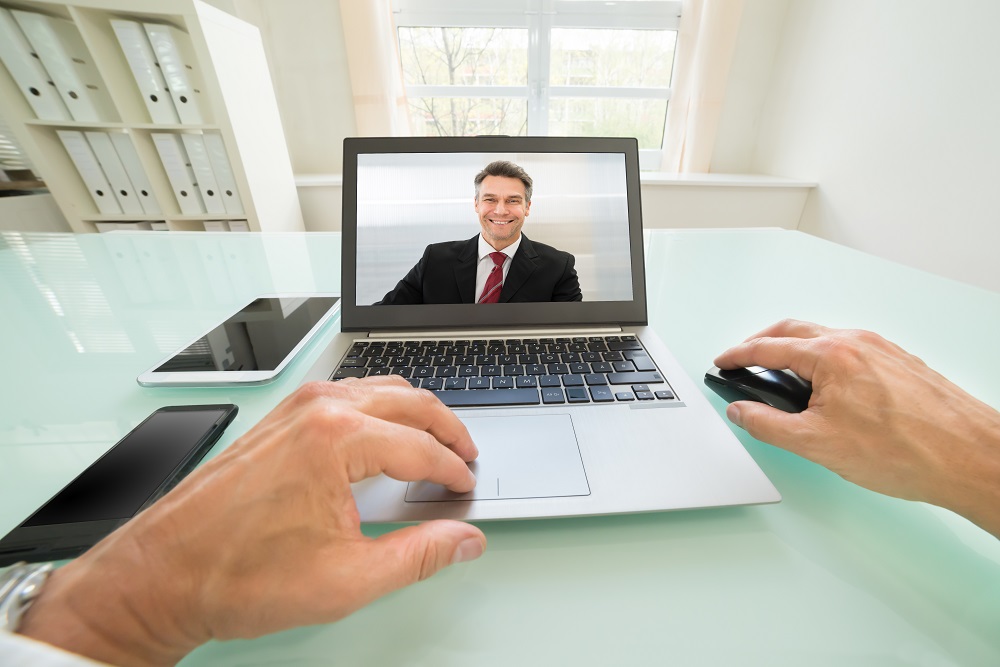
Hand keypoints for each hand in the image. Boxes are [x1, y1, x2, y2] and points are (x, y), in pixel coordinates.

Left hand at [20, 377, 485, 665]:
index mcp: (337, 438)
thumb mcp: (347, 579)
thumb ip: (420, 556)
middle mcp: (317, 409)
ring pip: (380, 390)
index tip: (465, 490)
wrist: (162, 573)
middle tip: (466, 458)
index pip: (422, 447)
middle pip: (410, 402)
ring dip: (415, 414)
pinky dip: (380, 410)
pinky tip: (384, 438)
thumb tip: (463, 540)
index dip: (453, 471)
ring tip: (434, 447)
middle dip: (447, 430)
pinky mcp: (279, 417)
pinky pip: (348, 394)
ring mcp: (295, 408)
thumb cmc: (234, 574)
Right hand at [714, 319, 999, 537]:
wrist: (970, 458)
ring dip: (796, 350)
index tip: (722, 362)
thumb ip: (767, 425)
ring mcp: (882, 350)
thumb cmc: (906, 452)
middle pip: (795, 331)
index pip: (769, 348)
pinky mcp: (900, 363)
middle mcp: (857, 342)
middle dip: (763, 343)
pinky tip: (828, 387)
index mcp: (831, 355)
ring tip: (783, 377)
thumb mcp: (816, 445)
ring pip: (825, 339)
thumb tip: (741, 412)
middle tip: (744, 359)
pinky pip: (851, 350)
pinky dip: (825, 360)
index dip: (738, 356)